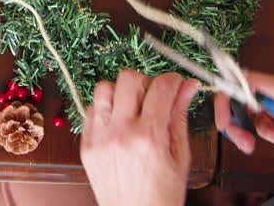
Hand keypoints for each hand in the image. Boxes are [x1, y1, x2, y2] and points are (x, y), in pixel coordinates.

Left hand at [81, 71, 199, 205]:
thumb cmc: (162, 194)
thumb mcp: (180, 156)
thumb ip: (180, 115)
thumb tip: (188, 87)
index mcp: (150, 137)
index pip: (161, 87)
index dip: (172, 80)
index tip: (175, 84)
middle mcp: (121, 133)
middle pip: (128, 79)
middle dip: (146, 82)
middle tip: (153, 97)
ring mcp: (99, 138)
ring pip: (103, 88)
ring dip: (121, 92)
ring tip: (132, 108)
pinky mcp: (86, 144)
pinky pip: (91, 110)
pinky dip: (106, 110)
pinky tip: (118, 123)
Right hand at [213, 71, 273, 163]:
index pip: (245, 81)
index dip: (227, 97)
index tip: (225, 122)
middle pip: (242, 94)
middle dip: (235, 119)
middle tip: (245, 143)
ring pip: (254, 104)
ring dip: (250, 125)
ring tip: (261, 144)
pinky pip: (269, 110)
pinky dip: (265, 125)